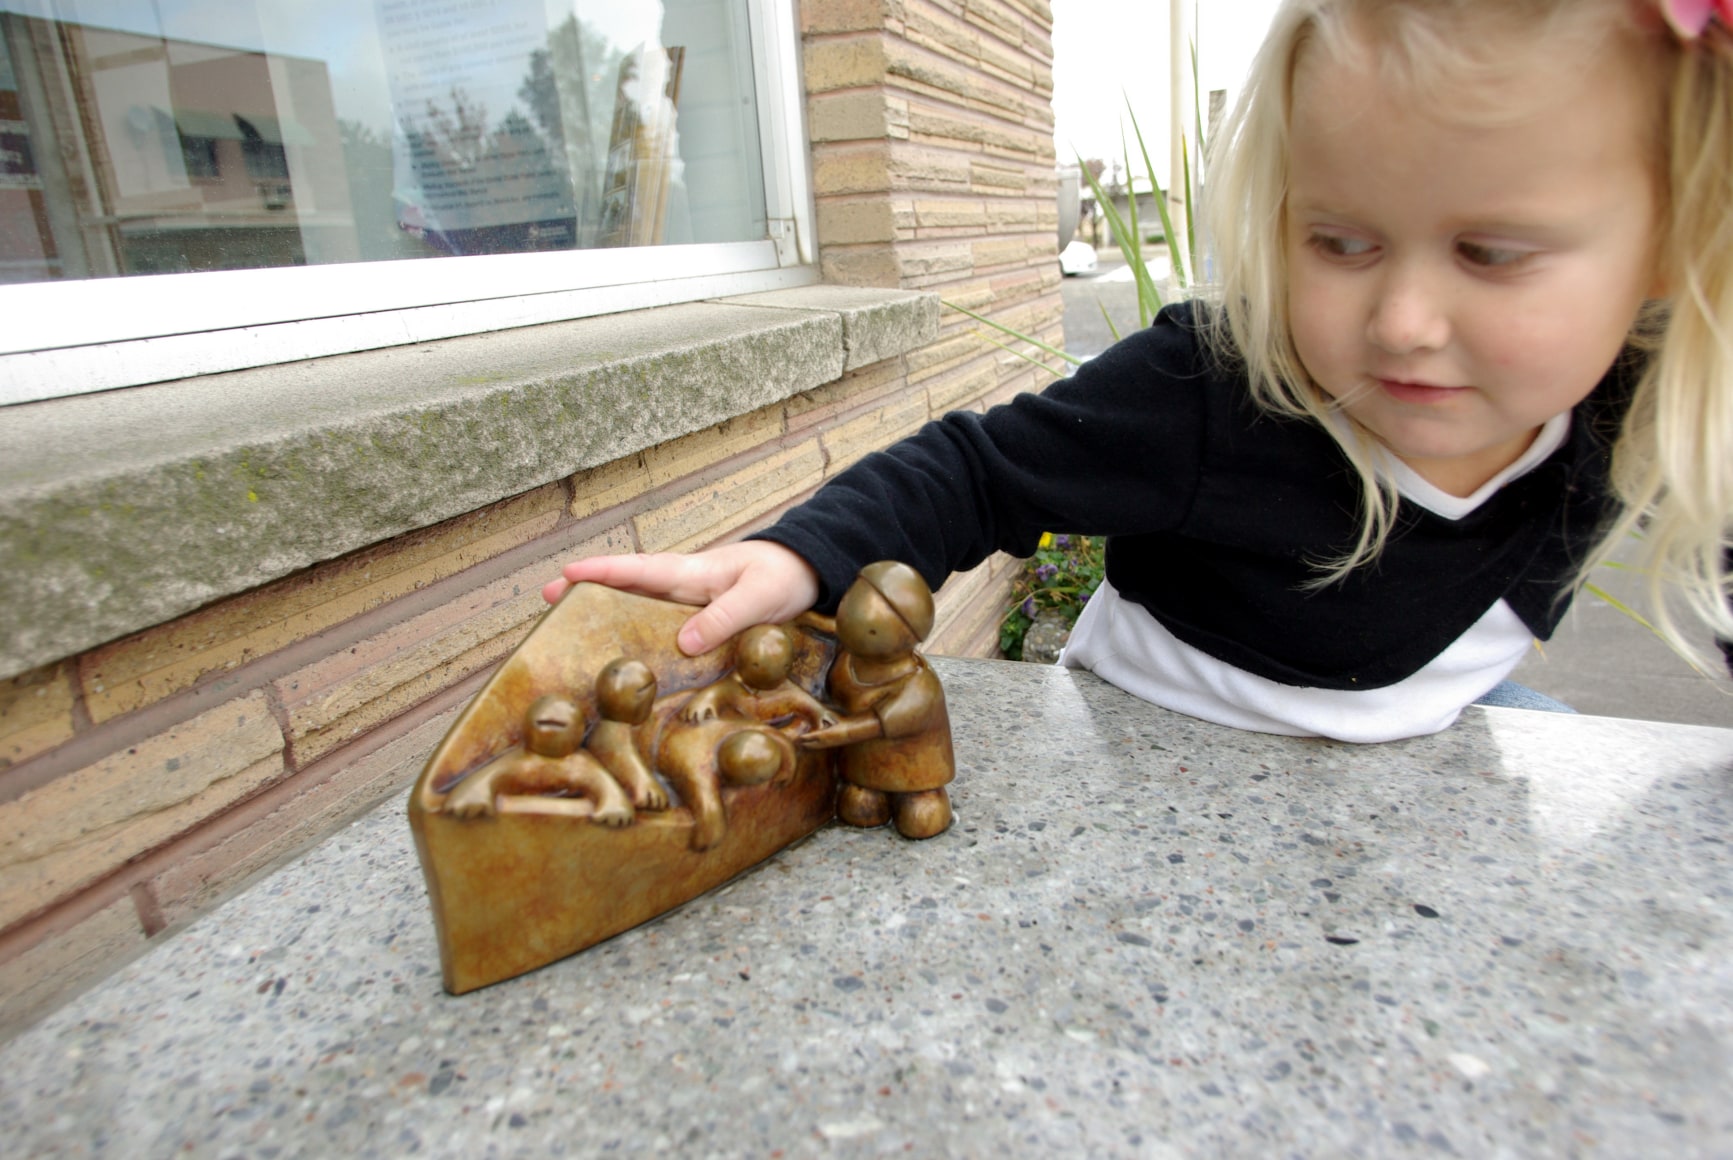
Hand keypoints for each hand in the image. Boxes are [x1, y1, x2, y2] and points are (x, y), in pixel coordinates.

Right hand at [542, 541, 819, 656]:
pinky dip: (640, 637)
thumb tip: (683, 643)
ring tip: (572, 635)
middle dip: (586, 592)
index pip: (637, 570)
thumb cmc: (784, 576)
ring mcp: (688, 602)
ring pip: (639, 608)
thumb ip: (724, 617)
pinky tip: (628, 657)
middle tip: (546, 601)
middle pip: (625, 589)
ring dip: (608, 617)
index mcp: (690, 572)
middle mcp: (682, 585)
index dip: (601, 572)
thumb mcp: (759, 596)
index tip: (565, 574)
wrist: (810, 571)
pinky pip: (662, 628)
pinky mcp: (701, 620)